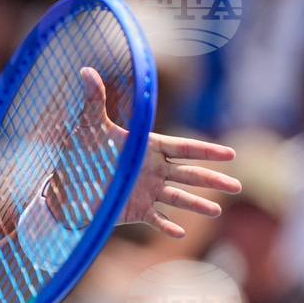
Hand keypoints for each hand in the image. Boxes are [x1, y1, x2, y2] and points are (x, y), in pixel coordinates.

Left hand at [46, 67, 240, 235]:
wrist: (66, 183)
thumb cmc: (80, 152)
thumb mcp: (88, 126)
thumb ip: (93, 100)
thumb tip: (85, 69)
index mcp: (149, 148)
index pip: (184, 148)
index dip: (206, 151)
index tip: (230, 154)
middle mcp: (153, 171)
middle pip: (190, 174)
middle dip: (213, 180)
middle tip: (237, 187)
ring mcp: (147, 192)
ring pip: (178, 198)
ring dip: (197, 205)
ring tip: (216, 212)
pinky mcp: (135, 211)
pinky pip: (155, 220)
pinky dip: (166, 226)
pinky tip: (179, 233)